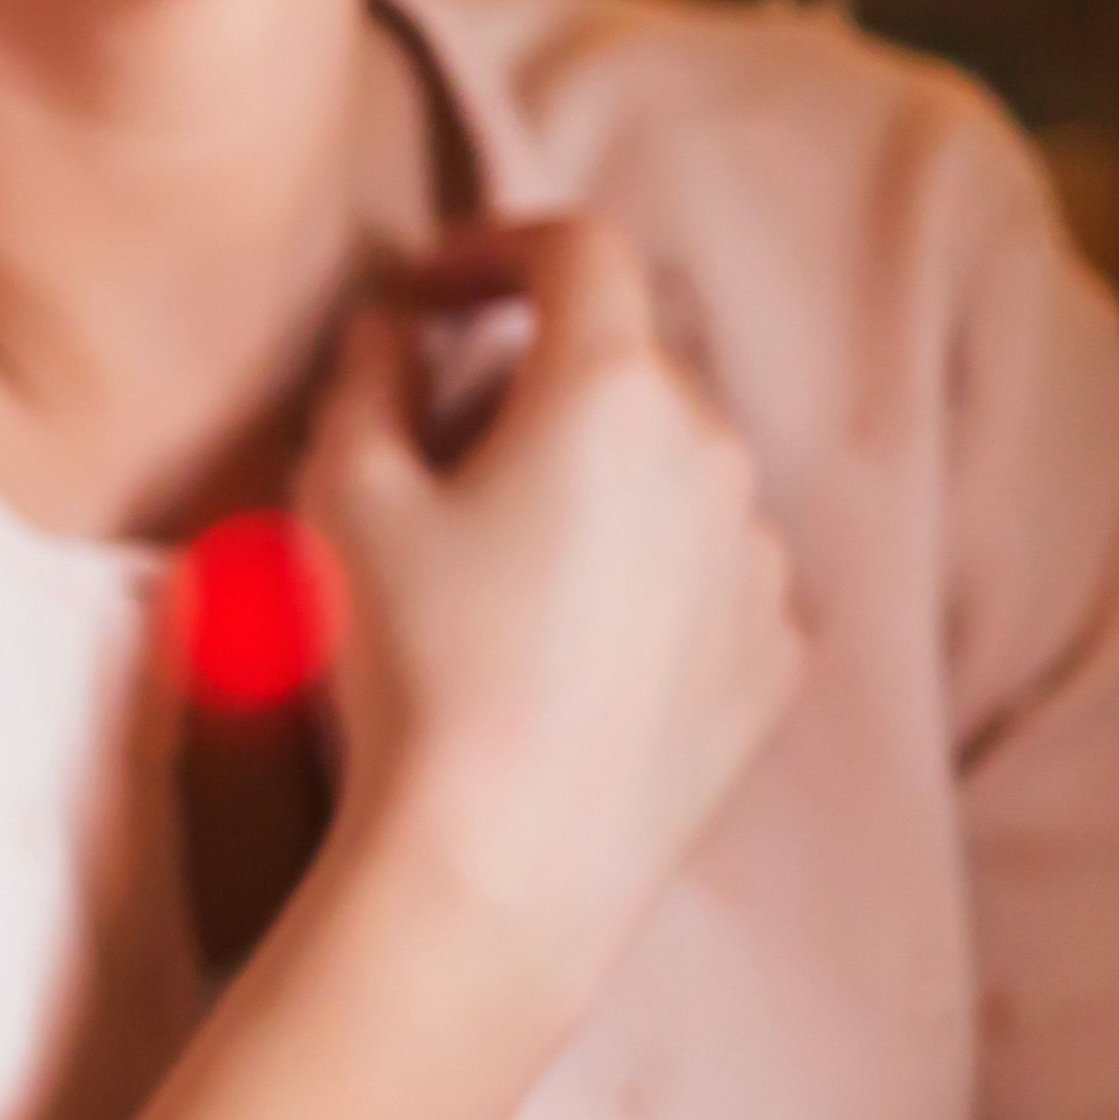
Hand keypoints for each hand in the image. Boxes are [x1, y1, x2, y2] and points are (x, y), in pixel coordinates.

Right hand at [298, 216, 804, 1008]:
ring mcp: (761, 564)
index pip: (580, 251)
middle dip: (534, 383)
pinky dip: (645, 578)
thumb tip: (397, 332)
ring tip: (499, 573)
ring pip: (673, 475)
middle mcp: (716, 455)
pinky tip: (563, 652)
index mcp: (612, 390)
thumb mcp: (343, 499)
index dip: (499, 248)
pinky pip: (709, 576)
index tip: (436, 293)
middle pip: (625, 369)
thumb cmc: (412, 669)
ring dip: (595, 483)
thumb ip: (369, 379)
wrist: (501, 871)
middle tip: (435, 453)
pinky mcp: (775, 661)